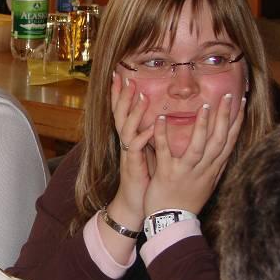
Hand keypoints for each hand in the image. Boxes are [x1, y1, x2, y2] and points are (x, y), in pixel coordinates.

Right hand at [109, 72, 154, 226]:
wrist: (137, 204)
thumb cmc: (145, 179)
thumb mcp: (148, 153)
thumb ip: (151, 135)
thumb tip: (160, 118)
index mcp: (130, 138)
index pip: (122, 110)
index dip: (120, 93)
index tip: (120, 74)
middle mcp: (126, 143)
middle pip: (119, 114)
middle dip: (121, 96)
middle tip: (125, 78)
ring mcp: (128, 154)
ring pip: (126, 128)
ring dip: (133, 112)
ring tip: (141, 96)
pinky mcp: (133, 166)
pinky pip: (135, 149)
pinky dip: (143, 138)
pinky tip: (150, 130)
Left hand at [144, 93, 245, 214]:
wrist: (170, 222)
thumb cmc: (186, 200)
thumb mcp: (206, 182)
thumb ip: (212, 164)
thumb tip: (222, 147)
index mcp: (213, 168)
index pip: (229, 141)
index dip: (236, 121)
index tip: (241, 103)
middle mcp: (204, 169)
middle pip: (219, 140)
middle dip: (225, 117)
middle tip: (228, 95)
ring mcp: (186, 171)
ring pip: (198, 146)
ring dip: (202, 125)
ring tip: (204, 105)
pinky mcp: (167, 174)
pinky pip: (165, 151)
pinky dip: (162, 134)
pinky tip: (160, 118)